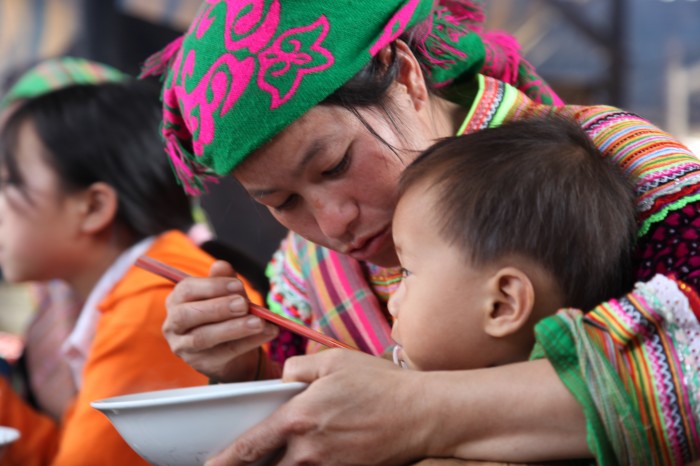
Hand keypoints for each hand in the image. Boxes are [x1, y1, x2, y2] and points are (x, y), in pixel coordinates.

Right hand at [163, 260, 278, 380]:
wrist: (232, 352)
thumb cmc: (225, 315)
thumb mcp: (227, 295)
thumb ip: (224, 281)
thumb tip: (221, 265)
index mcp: (177, 300)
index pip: (187, 289)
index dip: (212, 286)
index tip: (238, 285)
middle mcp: (173, 324)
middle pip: (187, 315)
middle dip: (218, 308)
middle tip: (243, 304)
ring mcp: (184, 347)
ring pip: (204, 337)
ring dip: (234, 328)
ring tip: (259, 322)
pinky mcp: (201, 364)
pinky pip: (225, 352)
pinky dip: (249, 342)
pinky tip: (268, 332)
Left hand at [206, 349, 436, 465]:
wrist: (422, 413)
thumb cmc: (379, 383)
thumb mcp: (334, 360)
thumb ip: (297, 369)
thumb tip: (282, 381)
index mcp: (298, 419)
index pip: (249, 448)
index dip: (223, 461)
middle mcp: (308, 451)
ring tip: (272, 459)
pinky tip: (305, 459)